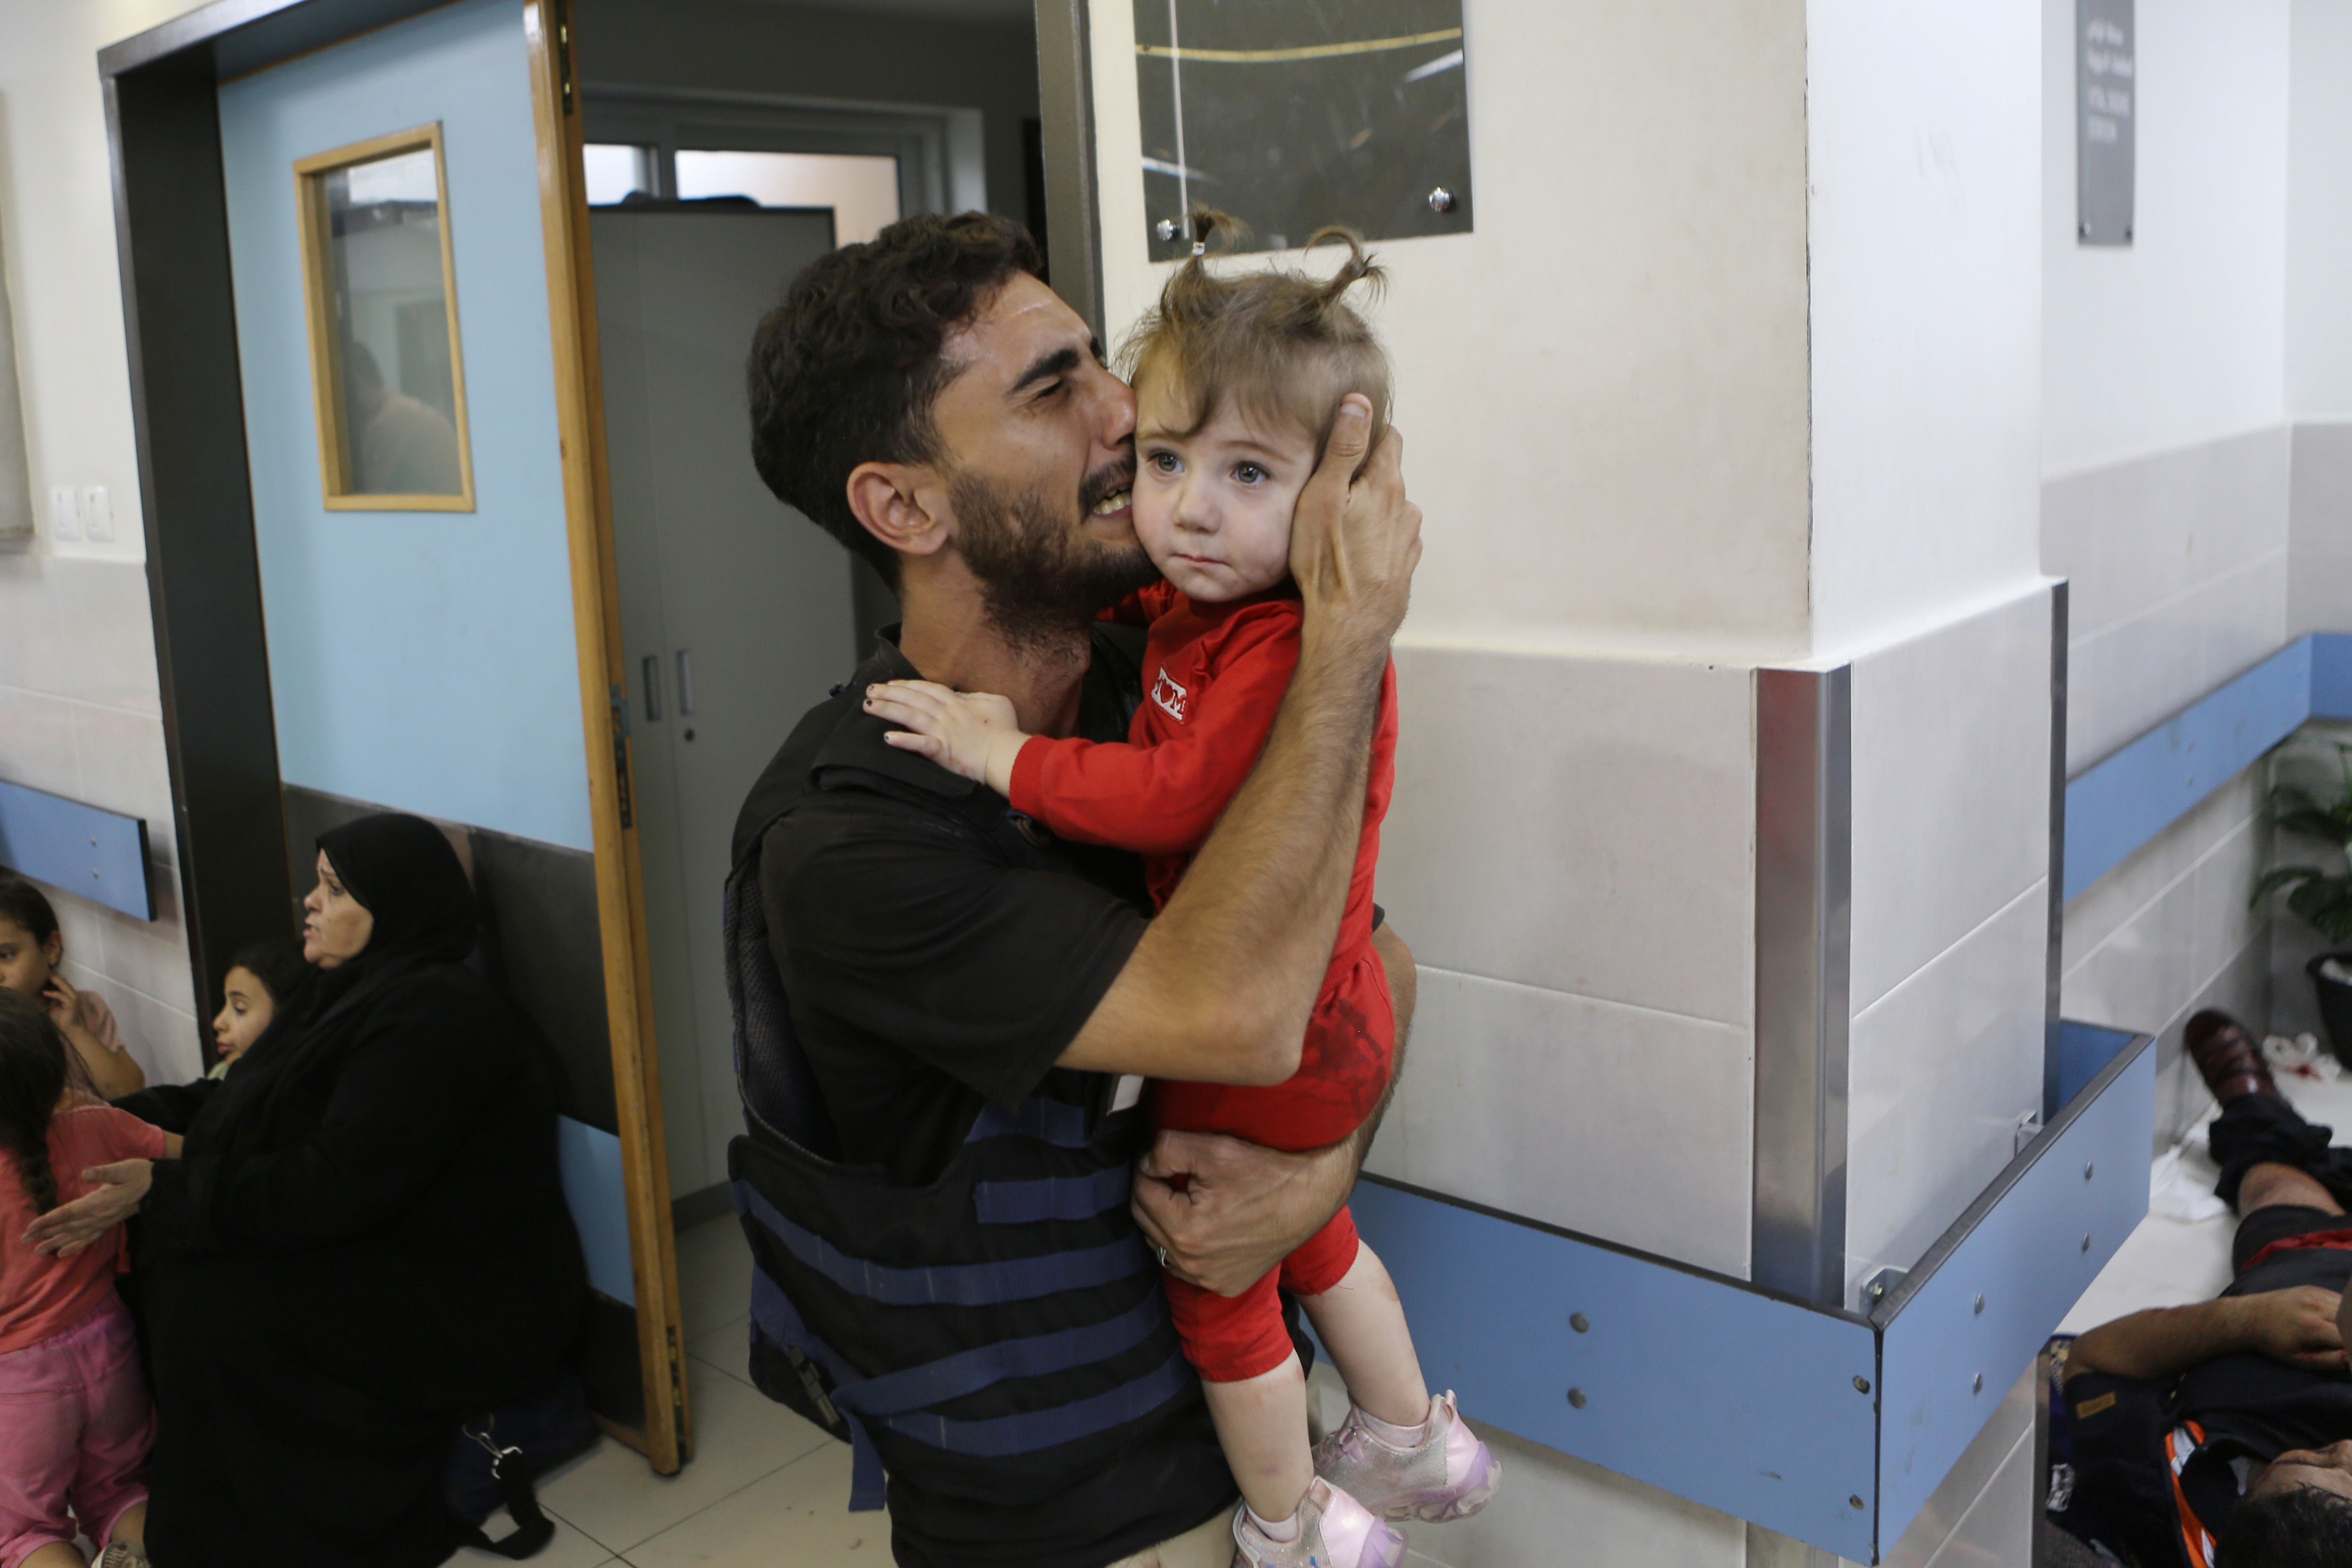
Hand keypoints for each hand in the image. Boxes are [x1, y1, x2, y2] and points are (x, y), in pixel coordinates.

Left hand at [23, 1159, 151, 1258]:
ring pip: (76, 1235)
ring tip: (38, 1251)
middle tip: (25, 1240)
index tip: (31, 1226)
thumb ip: (105, 1172)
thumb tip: (85, 1172)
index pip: (69, 1212)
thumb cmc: (140, 1174)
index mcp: (100, 1202)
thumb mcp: (125, 1168)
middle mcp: (100, 1216)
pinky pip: (90, 1238)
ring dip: (56, 1242)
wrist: (159, 1187)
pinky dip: (76, 1246)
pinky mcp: (107, 1224)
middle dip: (46, 1233)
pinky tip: (63, 1253)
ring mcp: (104, 1222)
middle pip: (68, 1227)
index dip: (50, 1219)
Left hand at [39, 972, 77, 1029]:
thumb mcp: (53, 1006)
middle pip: (64, 981)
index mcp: (68, 994)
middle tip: (47, 968)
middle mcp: (72, 994)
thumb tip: (37, 993)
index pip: (62, 982)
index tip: (46, 970)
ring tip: (47, 976)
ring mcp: (73, 998)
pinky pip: (61, 996)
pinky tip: (45, 992)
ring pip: (64, 986)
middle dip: (55, 975)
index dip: (55, 976)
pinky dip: (53, 993)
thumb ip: (49, 999)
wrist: (71, 1029)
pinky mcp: (72, 1003)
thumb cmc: (61, 1018)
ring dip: (55, 981)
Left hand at [865, 680, 1029, 793]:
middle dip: (889, 692)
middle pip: (913, 699)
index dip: (908, 685)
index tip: (892, 683)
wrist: (1008, 754)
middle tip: (870, 689)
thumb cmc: (1006, 729)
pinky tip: (886, 737)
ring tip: (868, 706)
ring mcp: (942, 732)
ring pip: (910, 716)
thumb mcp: (996, 702)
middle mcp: (946, 714)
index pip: (928, 689)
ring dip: (887, 710)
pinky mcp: (942, 751)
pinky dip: (903, 740)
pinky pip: (919, 744)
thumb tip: (963, 696)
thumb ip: (976, 696)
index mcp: (958, 703)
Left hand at [1132, 1129, 1353, 1295]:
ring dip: (1166, 1221)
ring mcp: (1209, 1280)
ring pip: (1162, 1247)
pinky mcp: (1225, 1285)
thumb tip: (1144, 1163)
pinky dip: (1187, 1246)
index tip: (1163, 1158)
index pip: (1140, 1192)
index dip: (1148, 1168)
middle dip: (1154, 1194)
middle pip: (1146, 1221)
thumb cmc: (1264, 1170)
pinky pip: (1186, 1267)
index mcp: (1185, 1231)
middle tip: (1172, 1173)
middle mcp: (1193, 1265)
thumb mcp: (1212, 1148)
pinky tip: (1203, 1225)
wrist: (1310, 1196)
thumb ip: (1164, 1150)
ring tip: (1187, 1197)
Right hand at [1289, 397, 1420, 649]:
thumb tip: (1359, 401)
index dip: (1366, 434)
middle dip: (1363, 477)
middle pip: (1387, 476)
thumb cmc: (1327, 561)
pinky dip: (1374, 540)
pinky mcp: (1405, 566)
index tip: (1344, 443)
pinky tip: (1352, 555)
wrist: (1349, 626)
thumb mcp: (1323, 495)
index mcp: (1387, 483)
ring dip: (1370, 511)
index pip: (1388, 438)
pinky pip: (1390, 540)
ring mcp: (1409, 539)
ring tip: (1338, 529)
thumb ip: (1343, 447)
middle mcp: (1407, 507)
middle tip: (1331, 493)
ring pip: (1390, 509)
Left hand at [2240, 1286, 2347, 1370]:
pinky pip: (2340, 1299)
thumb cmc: (2274, 1342)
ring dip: (2349, 1322)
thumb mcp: (2298, 1359)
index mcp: (2313, 1328)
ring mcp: (2315, 1295)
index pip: (2349, 1338)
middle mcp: (2316, 1307)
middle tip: (2342, 1341)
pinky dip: (2345, 1310)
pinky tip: (2337, 1320)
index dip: (2351, 1347)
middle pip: (2350, 1321)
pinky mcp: (2313, 1289)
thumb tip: (2350, 1357)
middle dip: (2350, 1334)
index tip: (2345, 1351)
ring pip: (2348, 1308)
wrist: (2250, 1316)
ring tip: (2342, 1333)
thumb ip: (2328, 1360)